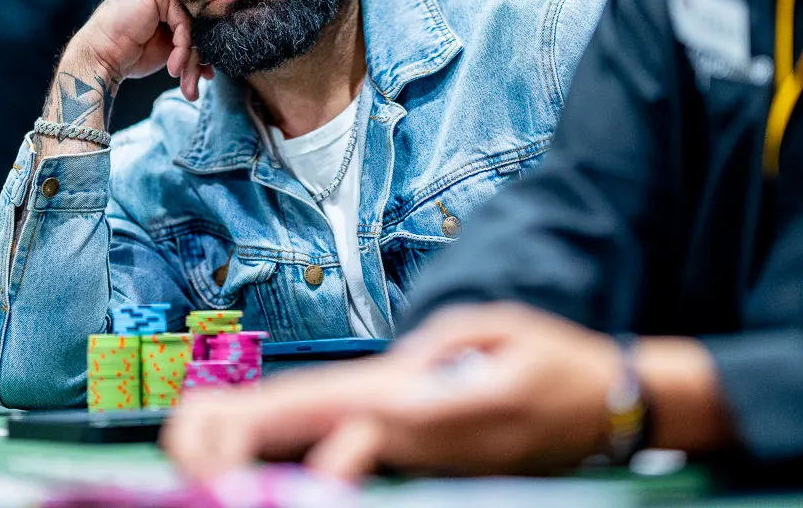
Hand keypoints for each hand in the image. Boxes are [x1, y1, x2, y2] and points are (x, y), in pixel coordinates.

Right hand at [65, 0, 212, 102]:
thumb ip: (188, 48)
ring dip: (190, 60)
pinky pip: (183, 22)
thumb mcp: (166, 50)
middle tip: (193, 89)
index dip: (199, 50)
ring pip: (191, 25)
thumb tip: (210, 68)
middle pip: (193, 23)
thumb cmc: (127, 55)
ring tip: (185, 84)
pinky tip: (173, 67)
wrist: (100, 58)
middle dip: (195, 60)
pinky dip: (182, 48)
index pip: (193, 21)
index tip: (203, 76)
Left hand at [163, 303, 620, 480]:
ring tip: (211, 442)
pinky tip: (288, 455)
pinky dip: (325, 459)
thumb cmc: (557, 363)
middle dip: (251, 442)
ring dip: (276, 452)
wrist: (612, 409)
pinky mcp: (440, 471)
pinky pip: (374, 462)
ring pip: (339, 457)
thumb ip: (430, 351)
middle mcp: (418, 440)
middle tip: (189, 440)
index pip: (330, 406)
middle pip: (320, 439)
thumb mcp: (494, 331)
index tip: (213, 421)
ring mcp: (428, 463)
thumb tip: (386, 376)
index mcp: (425, 402)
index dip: (267, 416)